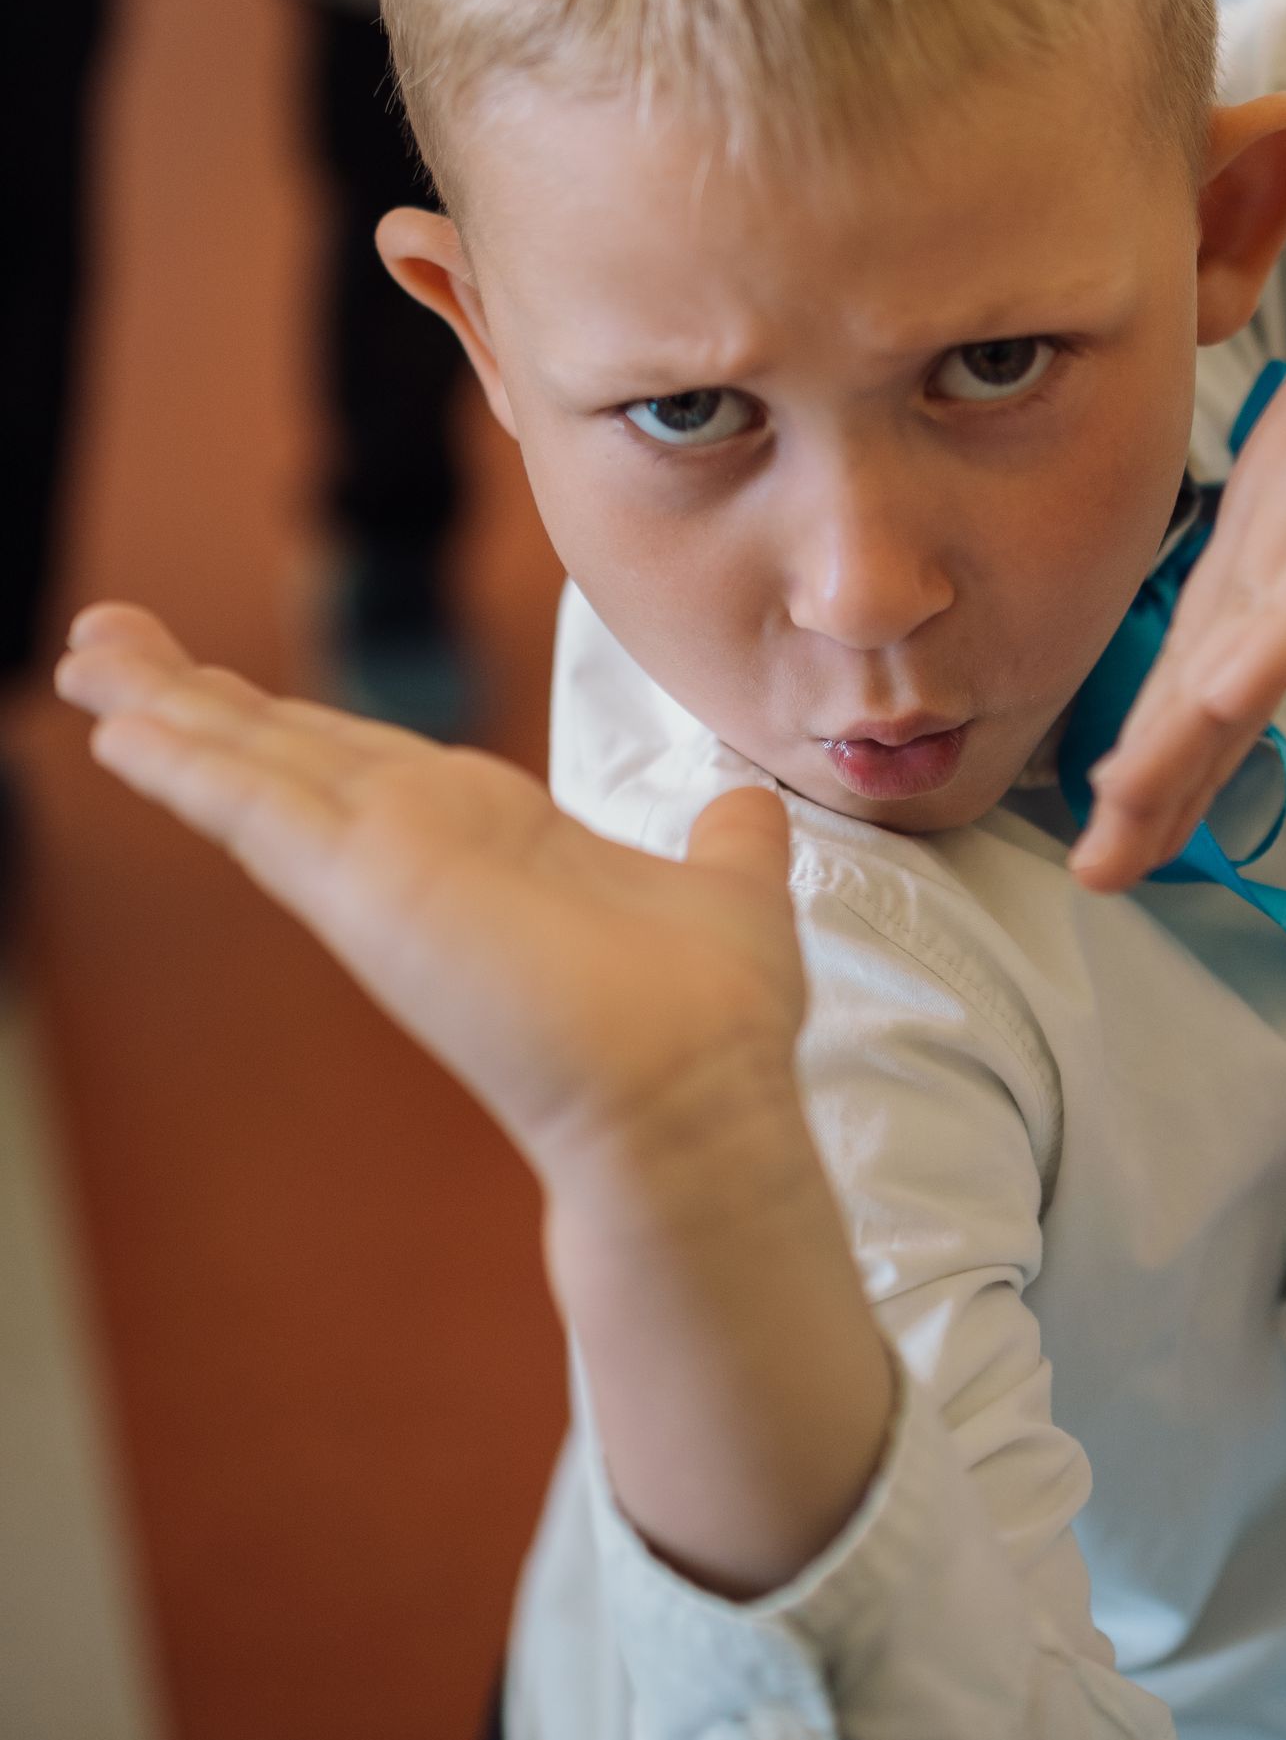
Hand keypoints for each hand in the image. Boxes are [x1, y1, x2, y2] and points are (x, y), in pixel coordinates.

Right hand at [59, 603, 892, 1592]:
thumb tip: (743, 806)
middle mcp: (420, 850)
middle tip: (103, 641)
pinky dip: (189, 766)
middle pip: (282, 751)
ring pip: (252, 768)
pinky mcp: (363, 891)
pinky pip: (256, 811)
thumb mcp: (728, 892)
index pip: (363, 758)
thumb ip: (724, 842)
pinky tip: (122, 731)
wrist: (694, 1097)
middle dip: (193, 697)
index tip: (216, 681)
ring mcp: (383, 872)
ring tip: (87, 656)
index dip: (288, 716)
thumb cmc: (708, 1023)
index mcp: (488, 838)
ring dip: (167, 710)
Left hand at [1071, 155, 1285, 884]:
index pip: (1212, 667)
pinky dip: (1279, 628)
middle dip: (1154, 771)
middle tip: (1097, 865)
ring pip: (1246, 620)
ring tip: (1128, 802)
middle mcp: (1283, 513)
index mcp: (1282, 532)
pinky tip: (1232, 690)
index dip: (1169, 762)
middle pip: (1207, 661)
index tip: (1119, 847)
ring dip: (1186, 720)